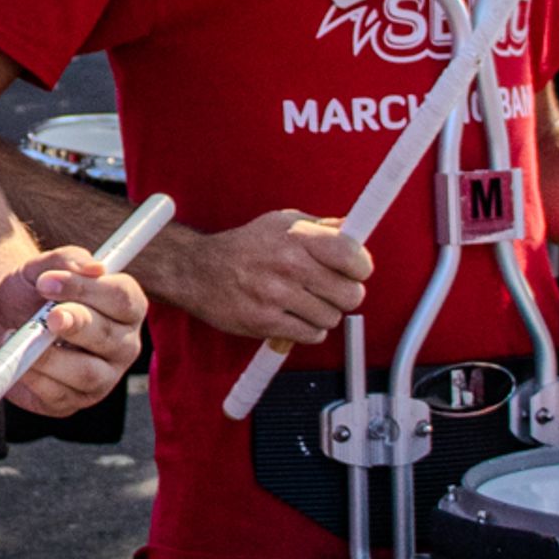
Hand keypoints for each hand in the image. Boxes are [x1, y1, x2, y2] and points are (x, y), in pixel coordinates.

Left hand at [0, 248, 147, 417]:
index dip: (87, 290)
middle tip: (48, 316)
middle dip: (75, 324)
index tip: (48, 282)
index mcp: (126, 306)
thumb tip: (94, 268)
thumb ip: (68, 259)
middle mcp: (123, 344)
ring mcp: (103, 377)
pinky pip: (59, 395)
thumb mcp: (43, 268)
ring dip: (51, 356)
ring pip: (87, 374)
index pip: (122, 298)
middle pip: (108, 337)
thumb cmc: (32, 291)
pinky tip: (19, 358)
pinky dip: (34, 376)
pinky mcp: (74, 400)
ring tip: (22, 337)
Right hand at [156, 211, 371, 346]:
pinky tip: (294, 315)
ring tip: (305, 301)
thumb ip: (322, 227)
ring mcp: (277, 296)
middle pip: (350, 294)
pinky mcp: (266, 323)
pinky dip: (308, 329)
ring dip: (324, 313)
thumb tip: (355, 229)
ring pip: (332, 318)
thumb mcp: (283, 223)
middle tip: (332, 289)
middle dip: (346, 294)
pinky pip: (311, 335)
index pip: (354, 256)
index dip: (360, 267)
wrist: (198, 270)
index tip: (354, 269)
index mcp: (298, 237)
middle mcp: (289, 265)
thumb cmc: (245, 246)